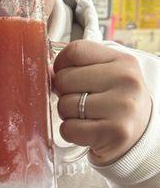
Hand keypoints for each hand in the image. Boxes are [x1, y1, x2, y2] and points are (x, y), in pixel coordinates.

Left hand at [52, 40, 151, 165]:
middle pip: (65, 79)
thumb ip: (79, 68)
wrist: (139, 136)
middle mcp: (125, 80)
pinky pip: (69, 129)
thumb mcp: (107, 77)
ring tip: (86, 117)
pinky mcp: (114, 132)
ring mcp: (122, 107)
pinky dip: (70, 132)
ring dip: (67, 115)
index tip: (66, 75)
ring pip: (65, 105)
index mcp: (122, 61)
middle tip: (79, 101)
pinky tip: (86, 131)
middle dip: (64, 93)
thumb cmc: (116, 103)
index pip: (75, 51)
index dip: (60, 64)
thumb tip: (46, 72)